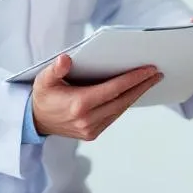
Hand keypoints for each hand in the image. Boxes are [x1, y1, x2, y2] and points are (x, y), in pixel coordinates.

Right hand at [31, 53, 162, 140]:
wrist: (35, 121)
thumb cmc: (42, 95)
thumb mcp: (43, 79)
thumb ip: (55, 69)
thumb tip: (66, 59)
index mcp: (78, 105)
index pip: (113, 90)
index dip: (133, 79)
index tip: (149, 70)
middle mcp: (87, 120)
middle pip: (122, 101)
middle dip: (141, 86)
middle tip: (157, 73)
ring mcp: (91, 129)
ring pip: (120, 109)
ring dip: (136, 95)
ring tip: (150, 81)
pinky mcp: (92, 133)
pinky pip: (114, 116)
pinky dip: (125, 103)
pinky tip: (133, 92)